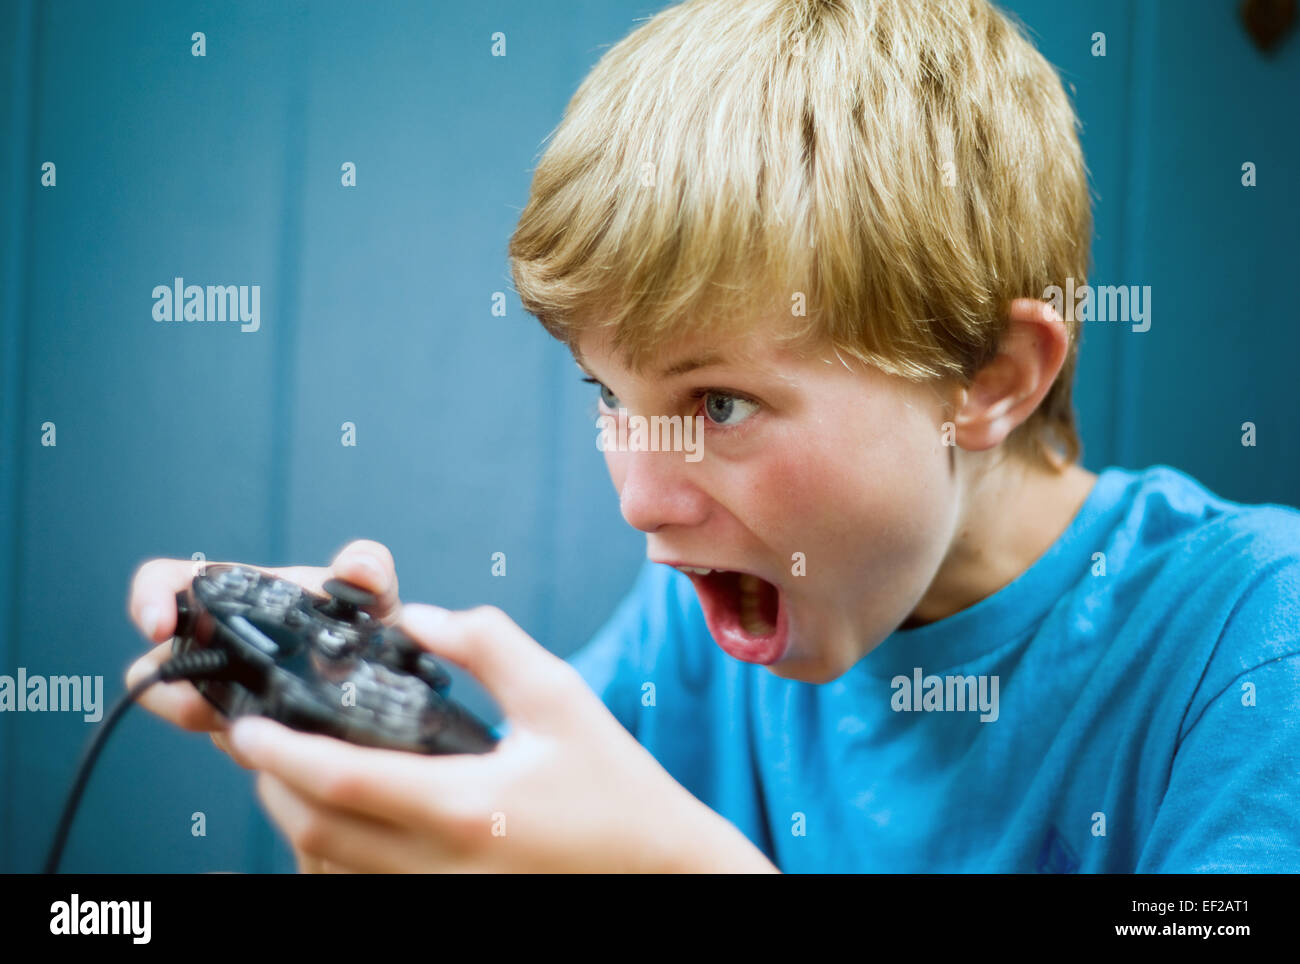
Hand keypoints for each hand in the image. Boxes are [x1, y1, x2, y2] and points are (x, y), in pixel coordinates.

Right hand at [124, 539, 401, 765]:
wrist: (390, 674)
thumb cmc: (368, 621)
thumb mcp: (374, 592)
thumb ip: (371, 567)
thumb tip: (356, 566)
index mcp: (236, 596)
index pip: (166, 583)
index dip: (148, 598)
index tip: (157, 625)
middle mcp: (220, 643)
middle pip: (158, 666)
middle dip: (170, 691)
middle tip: (206, 707)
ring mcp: (229, 690)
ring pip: (192, 713)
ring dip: (217, 723)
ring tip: (260, 727)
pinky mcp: (249, 732)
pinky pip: (235, 745)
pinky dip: (256, 747)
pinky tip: (288, 745)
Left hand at [229, 603, 779, 872]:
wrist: (659, 871)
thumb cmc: (615, 785)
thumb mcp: (559, 698)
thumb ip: (488, 646)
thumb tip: (418, 618)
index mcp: (466, 806)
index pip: (343, 781)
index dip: (282, 752)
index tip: (248, 723)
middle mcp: (442, 865)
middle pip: (316, 832)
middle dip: (270, 785)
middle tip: (258, 738)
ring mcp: (441, 897)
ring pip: (331, 866)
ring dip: (296, 820)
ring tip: (291, 770)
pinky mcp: (446, 908)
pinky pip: (363, 886)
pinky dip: (334, 852)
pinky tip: (344, 814)